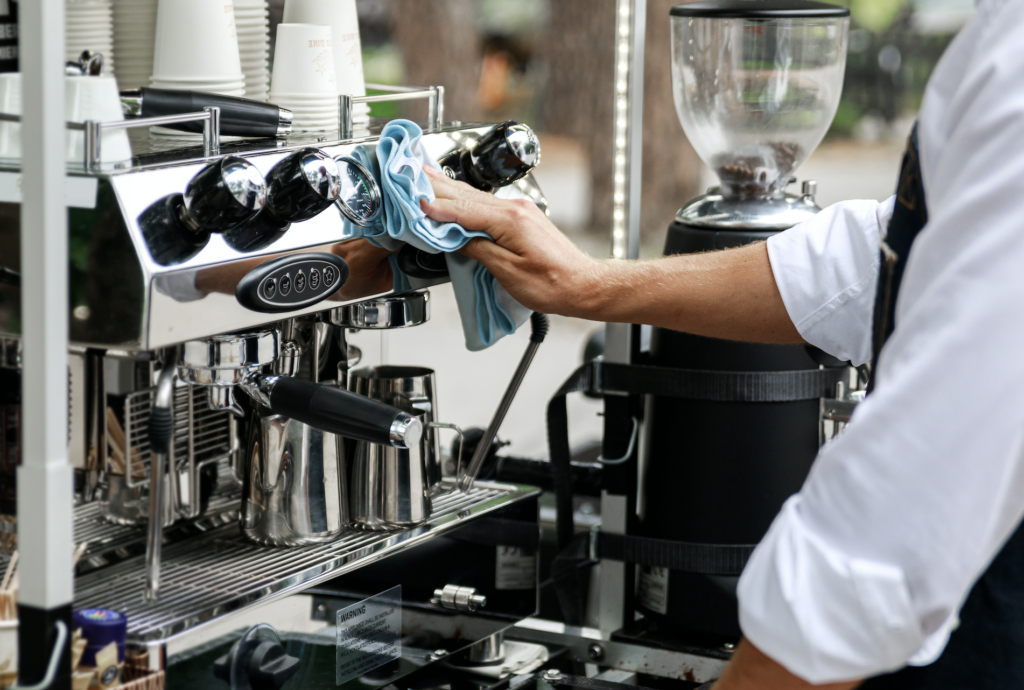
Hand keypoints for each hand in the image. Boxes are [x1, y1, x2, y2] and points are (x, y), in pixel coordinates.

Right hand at [421, 167, 604, 317]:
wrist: (582, 285)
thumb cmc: (552, 284)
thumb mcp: (508, 272)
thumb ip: (479, 250)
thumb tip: (456, 239)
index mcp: (510, 220)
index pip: (463, 210)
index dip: (436, 207)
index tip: (414, 203)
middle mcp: (515, 209)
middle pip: (466, 195)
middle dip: (437, 186)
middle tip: (411, 175)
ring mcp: (519, 211)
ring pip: (475, 196)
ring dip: (449, 189)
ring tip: (426, 178)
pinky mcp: (522, 218)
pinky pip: (486, 205)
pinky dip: (465, 200)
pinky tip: (455, 197)